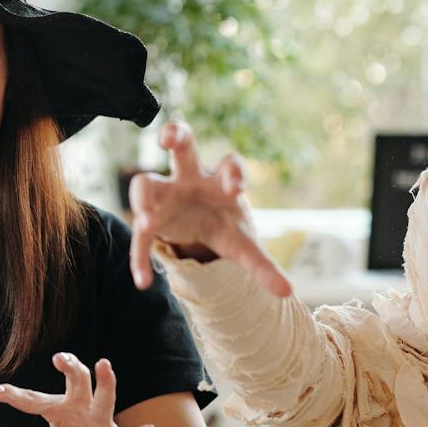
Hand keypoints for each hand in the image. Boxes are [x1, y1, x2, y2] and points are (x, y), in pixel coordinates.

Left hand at [0, 355, 156, 426]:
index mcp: (60, 413)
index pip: (35, 401)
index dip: (15, 396)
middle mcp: (82, 411)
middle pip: (76, 384)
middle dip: (70, 369)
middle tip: (59, 357)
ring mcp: (103, 423)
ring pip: (104, 399)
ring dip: (105, 383)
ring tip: (103, 364)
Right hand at [128, 122, 290, 297]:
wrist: (200, 230)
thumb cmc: (224, 225)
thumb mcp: (242, 245)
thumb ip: (262, 265)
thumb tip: (288, 292)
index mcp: (220, 181)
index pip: (228, 164)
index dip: (232, 173)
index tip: (236, 189)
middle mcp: (191, 178)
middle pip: (184, 145)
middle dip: (176, 134)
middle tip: (168, 139)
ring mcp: (165, 193)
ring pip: (146, 182)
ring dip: (142, 198)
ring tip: (147, 222)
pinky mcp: (150, 216)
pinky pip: (140, 234)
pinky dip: (140, 256)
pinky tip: (144, 281)